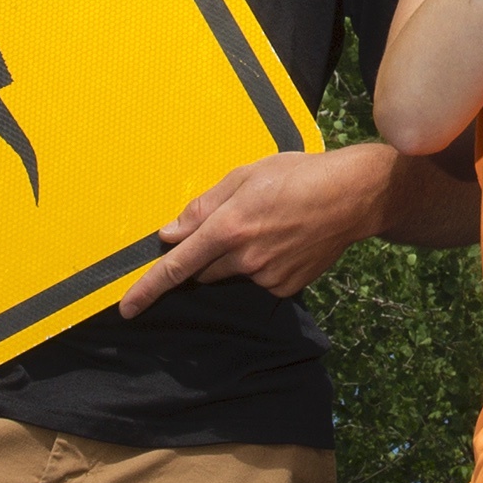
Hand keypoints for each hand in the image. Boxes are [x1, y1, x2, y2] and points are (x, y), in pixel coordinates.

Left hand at [116, 144, 390, 313]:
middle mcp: (245, 257)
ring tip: (269, 226)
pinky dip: (263, 265)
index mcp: (229, 227)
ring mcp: (267, 276)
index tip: (127, 308)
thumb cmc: (300, 175)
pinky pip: (260, 280)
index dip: (147, 288)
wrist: (354, 196)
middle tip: (233, 225)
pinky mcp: (286, 287)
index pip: (177, 266)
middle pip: (203, 271)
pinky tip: (284, 241)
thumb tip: (171, 233)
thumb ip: (204, 206)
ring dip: (237, 257)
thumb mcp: (247, 175)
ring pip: (233, 274)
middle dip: (205, 255)